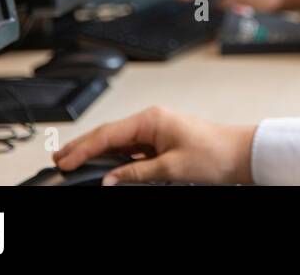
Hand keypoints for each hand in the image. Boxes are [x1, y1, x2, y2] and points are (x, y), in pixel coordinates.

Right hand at [53, 106, 256, 185]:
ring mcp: (156, 131)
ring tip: (74, 163)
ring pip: (118, 142)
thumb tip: (109, 179)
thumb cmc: (214, 153)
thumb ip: (136, 172)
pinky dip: (115, 158)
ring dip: (97, 153)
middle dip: (83, 146)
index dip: (83, 148)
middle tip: (59, 160)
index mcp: (152, 119)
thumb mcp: (170, 168)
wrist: (240, 154)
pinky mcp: (162, 141)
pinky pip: (131, 149)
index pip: (108, 134)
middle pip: (109, 134)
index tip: (64, 162)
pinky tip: (104, 167)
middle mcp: (152, 121)